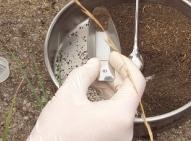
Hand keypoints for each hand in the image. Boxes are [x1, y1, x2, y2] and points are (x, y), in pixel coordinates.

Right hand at [27, 51, 145, 140]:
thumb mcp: (68, 96)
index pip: (136, 82)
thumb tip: (94, 64)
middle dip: (116, 75)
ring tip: (95, 79)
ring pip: (123, 105)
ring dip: (111, 88)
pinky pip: (116, 117)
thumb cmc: (55, 136)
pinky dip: (108, 102)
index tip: (114, 57)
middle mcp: (125, 129)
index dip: (126, 64)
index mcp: (120, 116)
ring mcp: (120, 138)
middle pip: (130, 93)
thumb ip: (85, 74)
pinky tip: (94, 94)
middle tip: (102, 66)